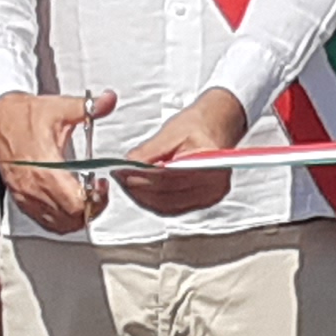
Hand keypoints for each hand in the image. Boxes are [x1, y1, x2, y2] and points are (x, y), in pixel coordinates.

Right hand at [0, 89, 116, 232]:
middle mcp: (34, 186)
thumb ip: (89, 106)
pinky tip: (68, 204)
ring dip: (76, 217)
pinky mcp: (21, 199)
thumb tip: (109, 100)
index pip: (75, 203)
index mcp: (46, 166)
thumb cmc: (25, 116)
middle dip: (90, 208)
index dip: (94, 199)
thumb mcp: (60, 107)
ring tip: (84, 199)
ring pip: (59, 224)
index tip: (101, 185)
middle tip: (96, 192)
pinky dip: (60, 219)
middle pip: (70, 218)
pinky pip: (44, 221)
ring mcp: (26, 196)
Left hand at [114, 86, 249, 217]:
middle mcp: (214, 185)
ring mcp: (209, 197)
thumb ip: (148, 152)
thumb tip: (127, 166)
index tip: (123, 172)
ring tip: (127, 182)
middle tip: (120, 178)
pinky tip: (140, 191)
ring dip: (143, 197)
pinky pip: (171, 208)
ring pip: (167, 205)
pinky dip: (152, 201)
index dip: (143, 177)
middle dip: (139, 188)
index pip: (170, 178)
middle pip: (167, 194)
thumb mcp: (170, 132)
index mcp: (211, 163)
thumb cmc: (196, 127)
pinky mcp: (201, 203)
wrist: (214, 128)